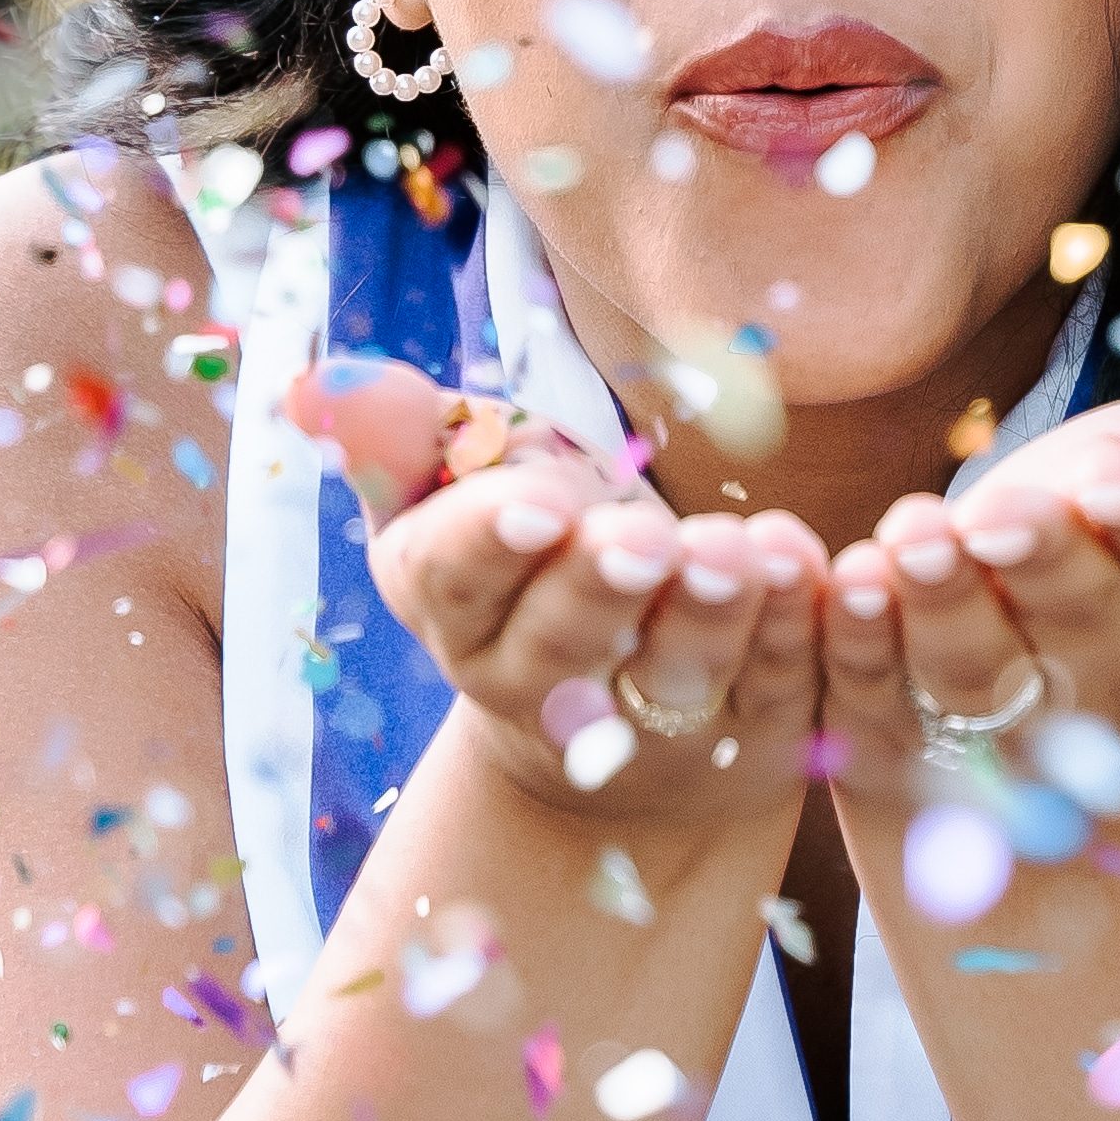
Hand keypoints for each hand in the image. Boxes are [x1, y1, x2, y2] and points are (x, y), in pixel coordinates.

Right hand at [364, 426, 825, 836]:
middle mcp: (534, 682)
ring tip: (741, 549)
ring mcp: (641, 723)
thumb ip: (399, 435)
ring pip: (673, 674)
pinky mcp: (742, 735)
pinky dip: (789, 630)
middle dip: (601, 587)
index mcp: (449, 606)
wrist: (610, 710)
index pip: (454, 574)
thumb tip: (312, 385)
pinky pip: (769, 685)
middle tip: (646, 539)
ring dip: (710, 613)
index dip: (492, 540)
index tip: (537, 504)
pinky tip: (807, 569)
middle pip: (561, 640)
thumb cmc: (526, 551)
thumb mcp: (453, 485)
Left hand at [820, 360, 1119, 800]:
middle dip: (1041, 560)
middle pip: (1080, 617)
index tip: (1116, 472)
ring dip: (941, 608)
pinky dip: (856, 645)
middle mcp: (1109, 673)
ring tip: (912, 539)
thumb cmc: (1108, 521)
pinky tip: (840, 583)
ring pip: (978, 670)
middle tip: (999, 509)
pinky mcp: (907, 732)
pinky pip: (877, 696)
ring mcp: (1007, 718)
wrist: (1022, 641)